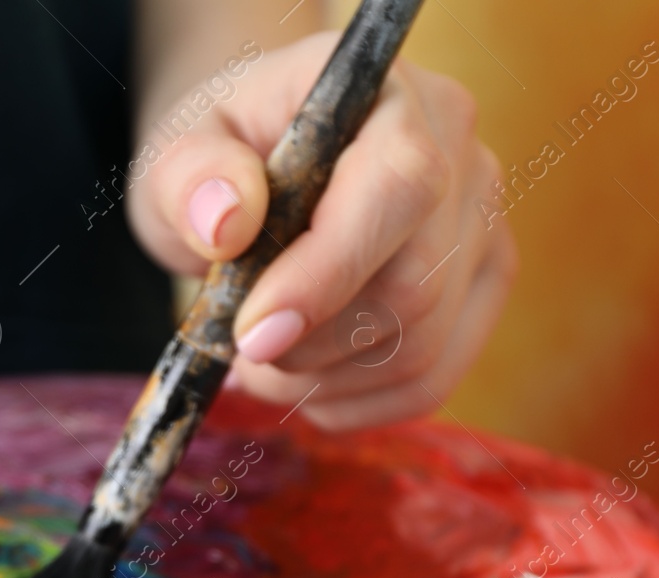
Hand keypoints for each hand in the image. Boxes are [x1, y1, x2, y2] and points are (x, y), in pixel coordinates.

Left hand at [128, 32, 516, 430]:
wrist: (256, 175)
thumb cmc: (221, 161)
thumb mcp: (176, 154)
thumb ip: (191, 178)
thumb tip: (227, 222)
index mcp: (389, 93)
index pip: (398, 187)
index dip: (328, 273)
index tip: (251, 332)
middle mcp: (461, 155)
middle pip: (415, 288)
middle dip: (311, 344)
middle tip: (240, 348)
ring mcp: (482, 227)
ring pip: (423, 349)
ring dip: (323, 382)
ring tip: (259, 365)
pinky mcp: (480, 290)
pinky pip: (431, 380)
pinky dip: (354, 403)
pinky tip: (303, 381)